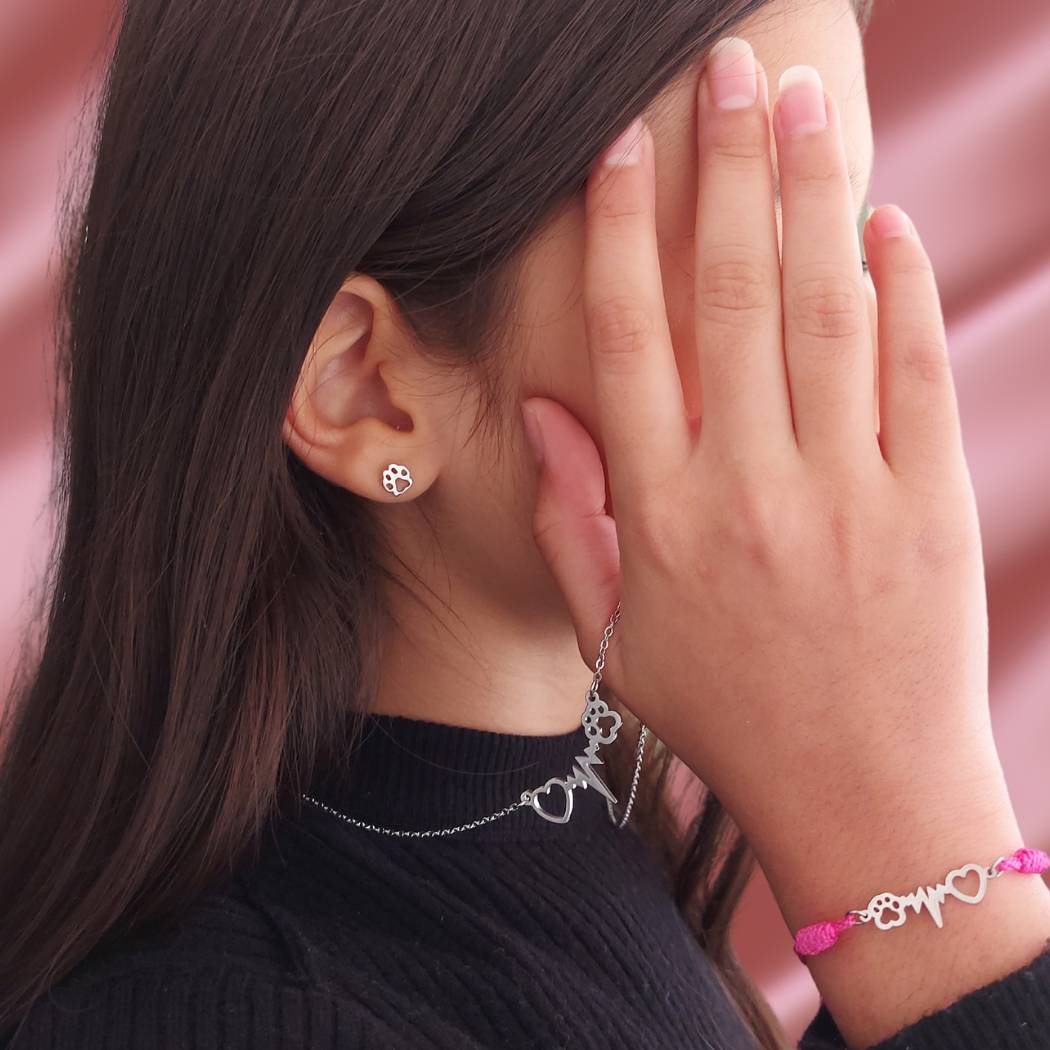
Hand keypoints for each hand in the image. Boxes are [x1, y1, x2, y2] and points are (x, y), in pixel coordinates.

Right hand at [521, 48, 1049, 1044]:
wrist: (861, 798)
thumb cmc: (725, 716)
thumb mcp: (613, 638)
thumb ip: (570, 518)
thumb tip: (547, 409)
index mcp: (663, 516)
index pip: (629, 343)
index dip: (623, 236)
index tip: (623, 152)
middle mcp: (747, 489)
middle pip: (732, 297)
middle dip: (728, 170)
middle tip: (729, 74)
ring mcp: (846, 495)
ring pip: (824, 314)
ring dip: (812, 199)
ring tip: (804, 106)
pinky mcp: (930, 509)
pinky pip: (911, 377)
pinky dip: (900, 290)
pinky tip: (882, 220)